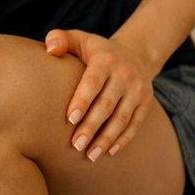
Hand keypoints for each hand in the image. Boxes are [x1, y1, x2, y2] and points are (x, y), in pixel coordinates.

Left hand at [43, 29, 156, 162]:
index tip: (70, 119)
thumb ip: (60, 39)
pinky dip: (123, 140)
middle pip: (107, 104)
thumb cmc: (96, 50)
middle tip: (75, 145)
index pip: (93, 82)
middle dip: (92, 126)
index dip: (82, 100)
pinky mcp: (145, 103)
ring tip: (90, 155)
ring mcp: (137, 90)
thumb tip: (49, 49)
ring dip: (106, 138)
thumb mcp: (80, 38)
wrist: (136, 53)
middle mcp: (125, 75)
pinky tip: (108, 152)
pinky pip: (135, 124)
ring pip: (122, 118)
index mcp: (105, 60)